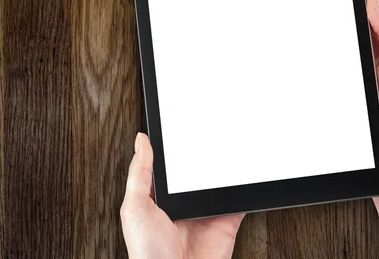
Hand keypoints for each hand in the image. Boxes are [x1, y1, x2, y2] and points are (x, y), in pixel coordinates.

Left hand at [120, 133, 244, 258]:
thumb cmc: (148, 253)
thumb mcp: (135, 208)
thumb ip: (140, 174)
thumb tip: (142, 142)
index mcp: (159, 200)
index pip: (168, 169)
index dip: (173, 152)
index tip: (178, 131)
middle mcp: (183, 206)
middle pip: (196, 174)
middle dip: (202, 158)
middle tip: (208, 136)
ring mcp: (205, 215)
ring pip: (218, 184)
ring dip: (224, 171)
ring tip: (229, 149)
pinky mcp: (225, 223)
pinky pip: (237, 203)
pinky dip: (243, 191)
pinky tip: (243, 176)